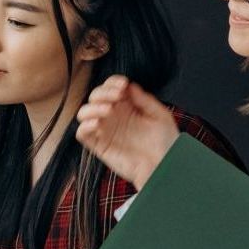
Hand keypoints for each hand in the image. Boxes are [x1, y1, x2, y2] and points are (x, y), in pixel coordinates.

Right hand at [75, 75, 178, 189]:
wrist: (164, 166)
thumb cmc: (165, 143)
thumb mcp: (160, 115)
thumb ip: (144, 99)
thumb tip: (128, 85)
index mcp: (127, 106)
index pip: (110, 88)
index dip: (112, 82)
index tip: (122, 85)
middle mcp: (113, 116)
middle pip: (95, 97)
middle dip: (103, 93)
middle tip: (116, 97)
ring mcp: (105, 130)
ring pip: (84, 113)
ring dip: (92, 107)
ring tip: (107, 110)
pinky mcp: (99, 145)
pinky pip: (82, 134)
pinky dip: (85, 126)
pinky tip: (98, 123)